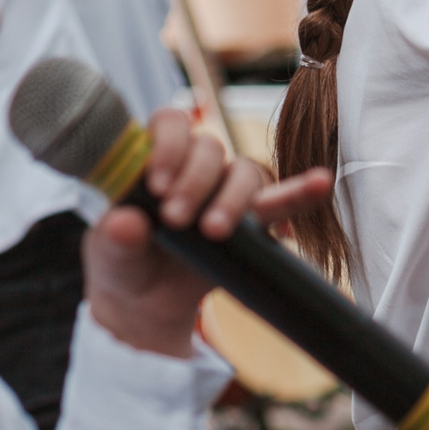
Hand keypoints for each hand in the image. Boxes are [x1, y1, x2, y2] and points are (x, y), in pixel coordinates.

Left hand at [82, 110, 335, 356]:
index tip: (157, 185)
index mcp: (155, 158)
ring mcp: (226, 190)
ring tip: (214, 231)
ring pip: (244, 171)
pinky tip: (319, 183)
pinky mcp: (254, 221)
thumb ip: (115, 238)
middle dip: (194, 182)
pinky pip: (282, 199)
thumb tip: (123, 222)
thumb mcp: (109, 254)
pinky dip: (300, 191)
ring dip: (232, 198)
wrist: (147, 305)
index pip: (169, 123)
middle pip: (209, 148)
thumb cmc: (124, 265)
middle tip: (175, 219)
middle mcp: (194, 166)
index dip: (167, 145)